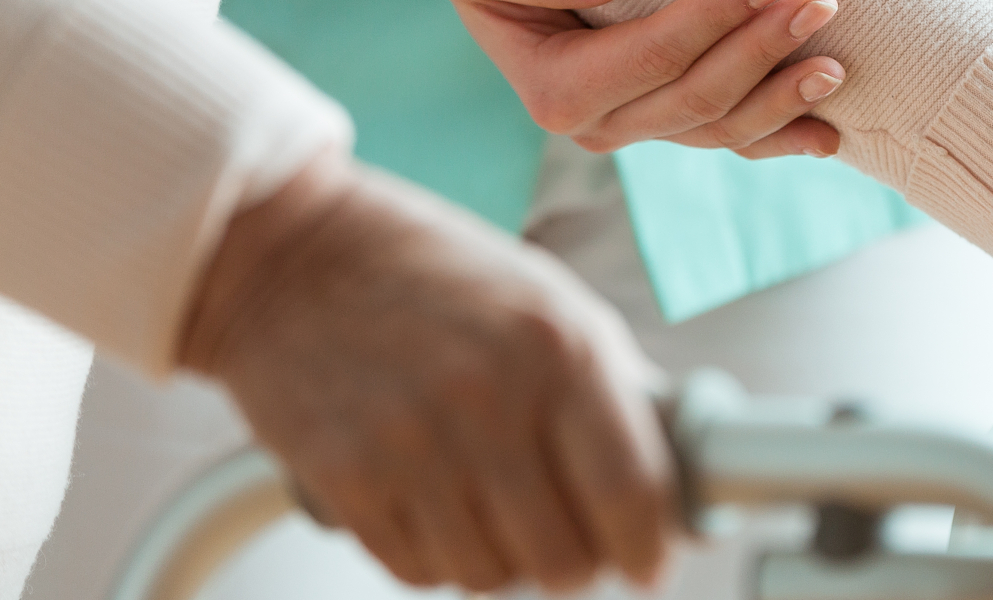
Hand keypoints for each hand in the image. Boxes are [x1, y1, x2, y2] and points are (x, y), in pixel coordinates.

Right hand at [177, 151, 680, 590]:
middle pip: (563, 557)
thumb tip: (674, 475)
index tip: (650, 562)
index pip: (631, 492)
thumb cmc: (429, 272)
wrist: (287, 252)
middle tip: (570, 537)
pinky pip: (417, 570)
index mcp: (559, 347)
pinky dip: (436, 555)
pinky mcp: (344, 476)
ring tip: (493, 510)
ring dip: (504, 560)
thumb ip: (610, 387)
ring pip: (491, 577)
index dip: (649, 548)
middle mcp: (489, 397)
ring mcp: (412, 442)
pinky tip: (435, 505)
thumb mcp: (548, 301)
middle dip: (576, 560)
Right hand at [454, 0, 845, 156]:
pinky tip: (826, 137)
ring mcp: (636, 129)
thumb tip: (653, 2)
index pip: (654, 58)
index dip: (715, 20)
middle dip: (764, 49)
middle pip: (698, 99)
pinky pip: (729, 137)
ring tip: (833, 67)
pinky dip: (780, 133)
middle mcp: (595, 125)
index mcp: (558, 89)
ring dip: (784, 97)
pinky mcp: (667, 122)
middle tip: (817, 3)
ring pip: (722, 128)